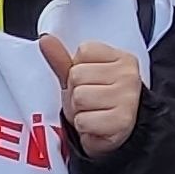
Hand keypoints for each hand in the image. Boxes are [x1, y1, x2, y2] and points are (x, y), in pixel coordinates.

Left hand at [40, 35, 141, 156]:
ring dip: (78, 111)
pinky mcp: (121, 121)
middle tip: (89, 103)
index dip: (78, 69)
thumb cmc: (97, 103)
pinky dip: (83, 127)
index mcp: (122, 58)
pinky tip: (95, 127)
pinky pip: (82, 120)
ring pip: (79, 97)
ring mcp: (128, 98)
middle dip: (75, 92)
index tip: (90, 82)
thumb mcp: (80, 78)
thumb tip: (45, 39)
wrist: (115, 135)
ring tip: (92, 113)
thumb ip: (62, 58)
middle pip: (78, 75)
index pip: (84, 51)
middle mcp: (129, 75)